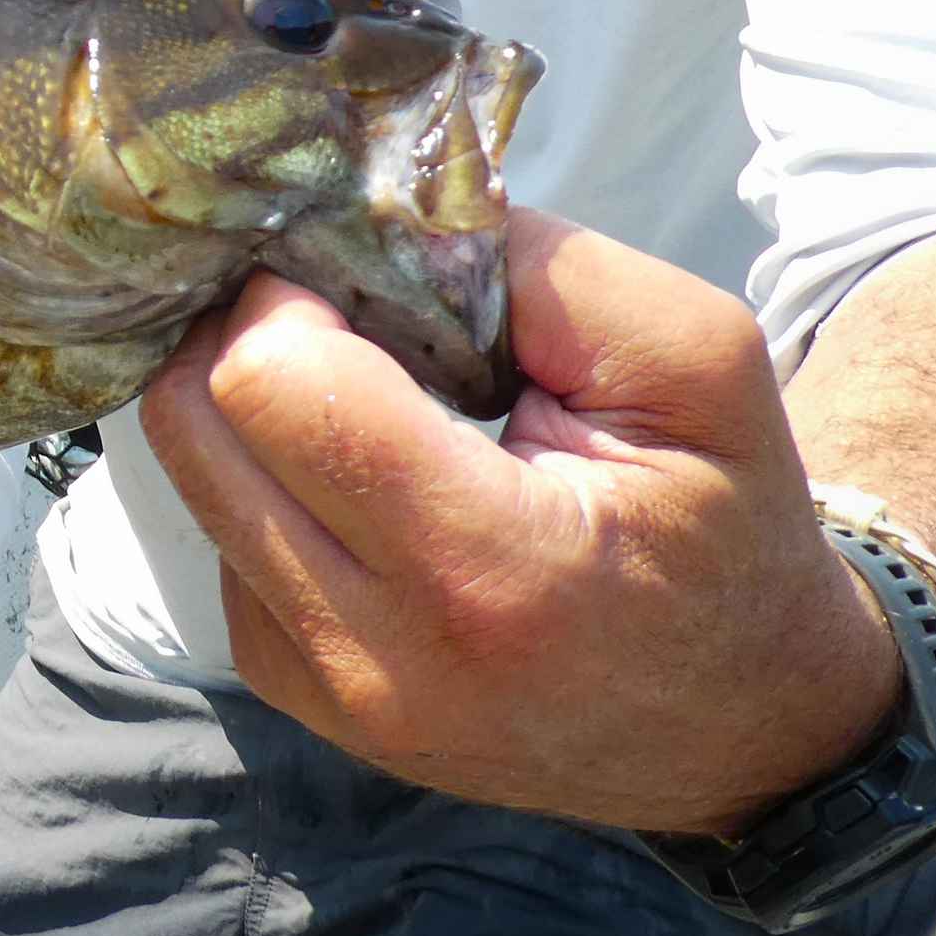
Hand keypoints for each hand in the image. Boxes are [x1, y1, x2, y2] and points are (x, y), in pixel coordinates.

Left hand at [139, 208, 903, 837]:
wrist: (743, 722)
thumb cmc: (724, 523)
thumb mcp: (696, 363)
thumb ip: (540, 268)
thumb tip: (382, 213)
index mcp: (490, 570)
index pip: (276, 386)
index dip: (295, 295)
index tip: (361, 277)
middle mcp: (380, 655)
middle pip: (197, 425)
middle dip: (248, 334)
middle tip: (342, 313)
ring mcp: (327, 692)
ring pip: (192, 477)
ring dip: (250, 407)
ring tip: (364, 393)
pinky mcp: (299, 696)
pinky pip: (221, 542)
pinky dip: (267, 483)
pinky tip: (361, 475)